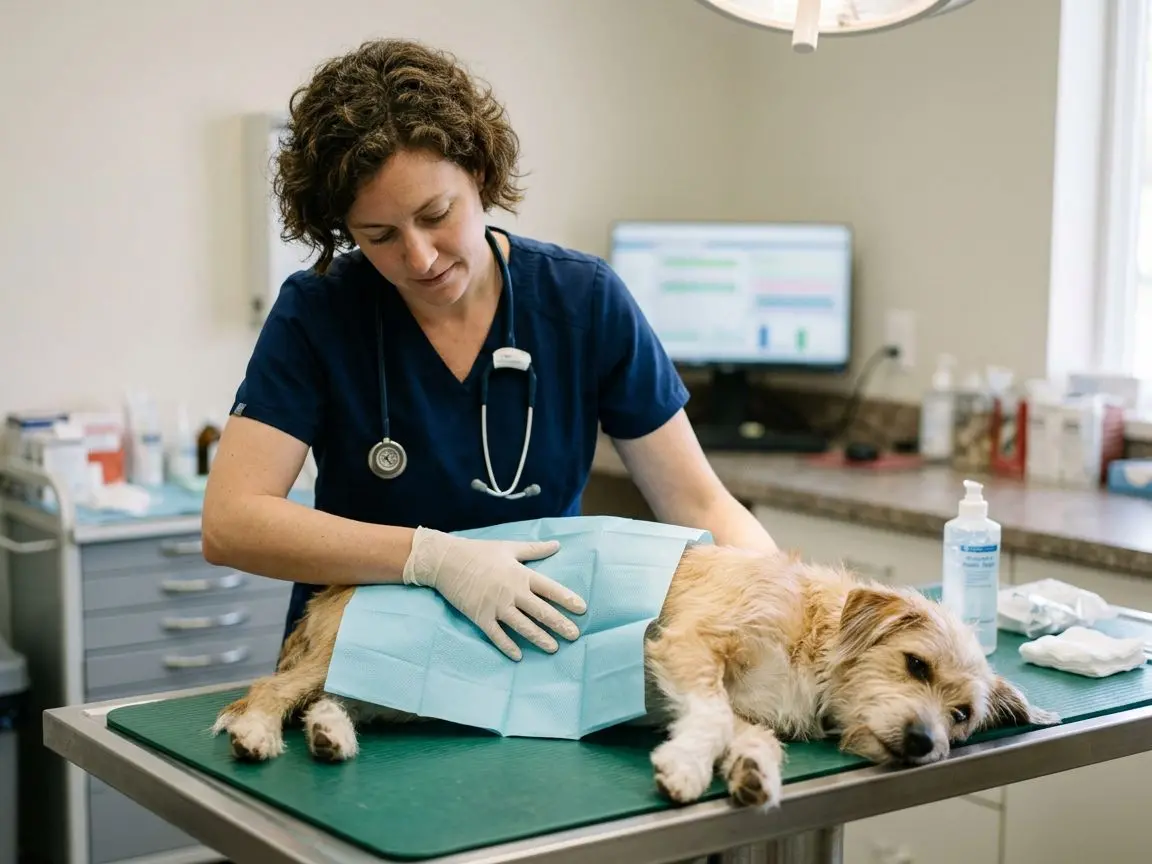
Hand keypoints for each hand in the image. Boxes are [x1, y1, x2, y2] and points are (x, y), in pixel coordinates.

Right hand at [402, 526, 586, 659]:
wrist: (446, 561)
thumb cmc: (479, 552)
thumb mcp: (509, 547)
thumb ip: (534, 549)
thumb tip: (557, 544)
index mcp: (520, 574)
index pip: (550, 588)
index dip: (567, 599)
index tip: (582, 609)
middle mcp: (512, 592)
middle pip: (541, 611)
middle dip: (559, 624)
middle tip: (574, 635)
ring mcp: (496, 606)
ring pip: (523, 626)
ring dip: (540, 638)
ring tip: (554, 648)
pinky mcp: (480, 617)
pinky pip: (497, 635)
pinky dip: (508, 646)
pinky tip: (519, 656)